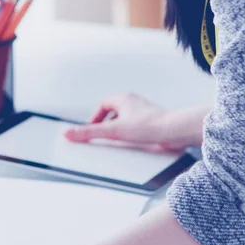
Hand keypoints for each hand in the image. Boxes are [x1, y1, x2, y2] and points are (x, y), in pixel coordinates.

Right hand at [65, 93, 182, 152]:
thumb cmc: (149, 126)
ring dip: (120, 130)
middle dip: (107, 124)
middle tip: (103, 135)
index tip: (93, 128)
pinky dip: (132, 135)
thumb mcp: (113, 131)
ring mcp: (146, 113)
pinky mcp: (154, 124)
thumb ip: (90, 133)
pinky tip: (133, 145)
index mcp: (124, 99)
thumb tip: (69, 133)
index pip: (104, 103)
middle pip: (115, 111)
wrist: (175, 131)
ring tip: (117, 141)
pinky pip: (138, 127)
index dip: (96, 116)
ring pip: (127, 120)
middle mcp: (135, 103)